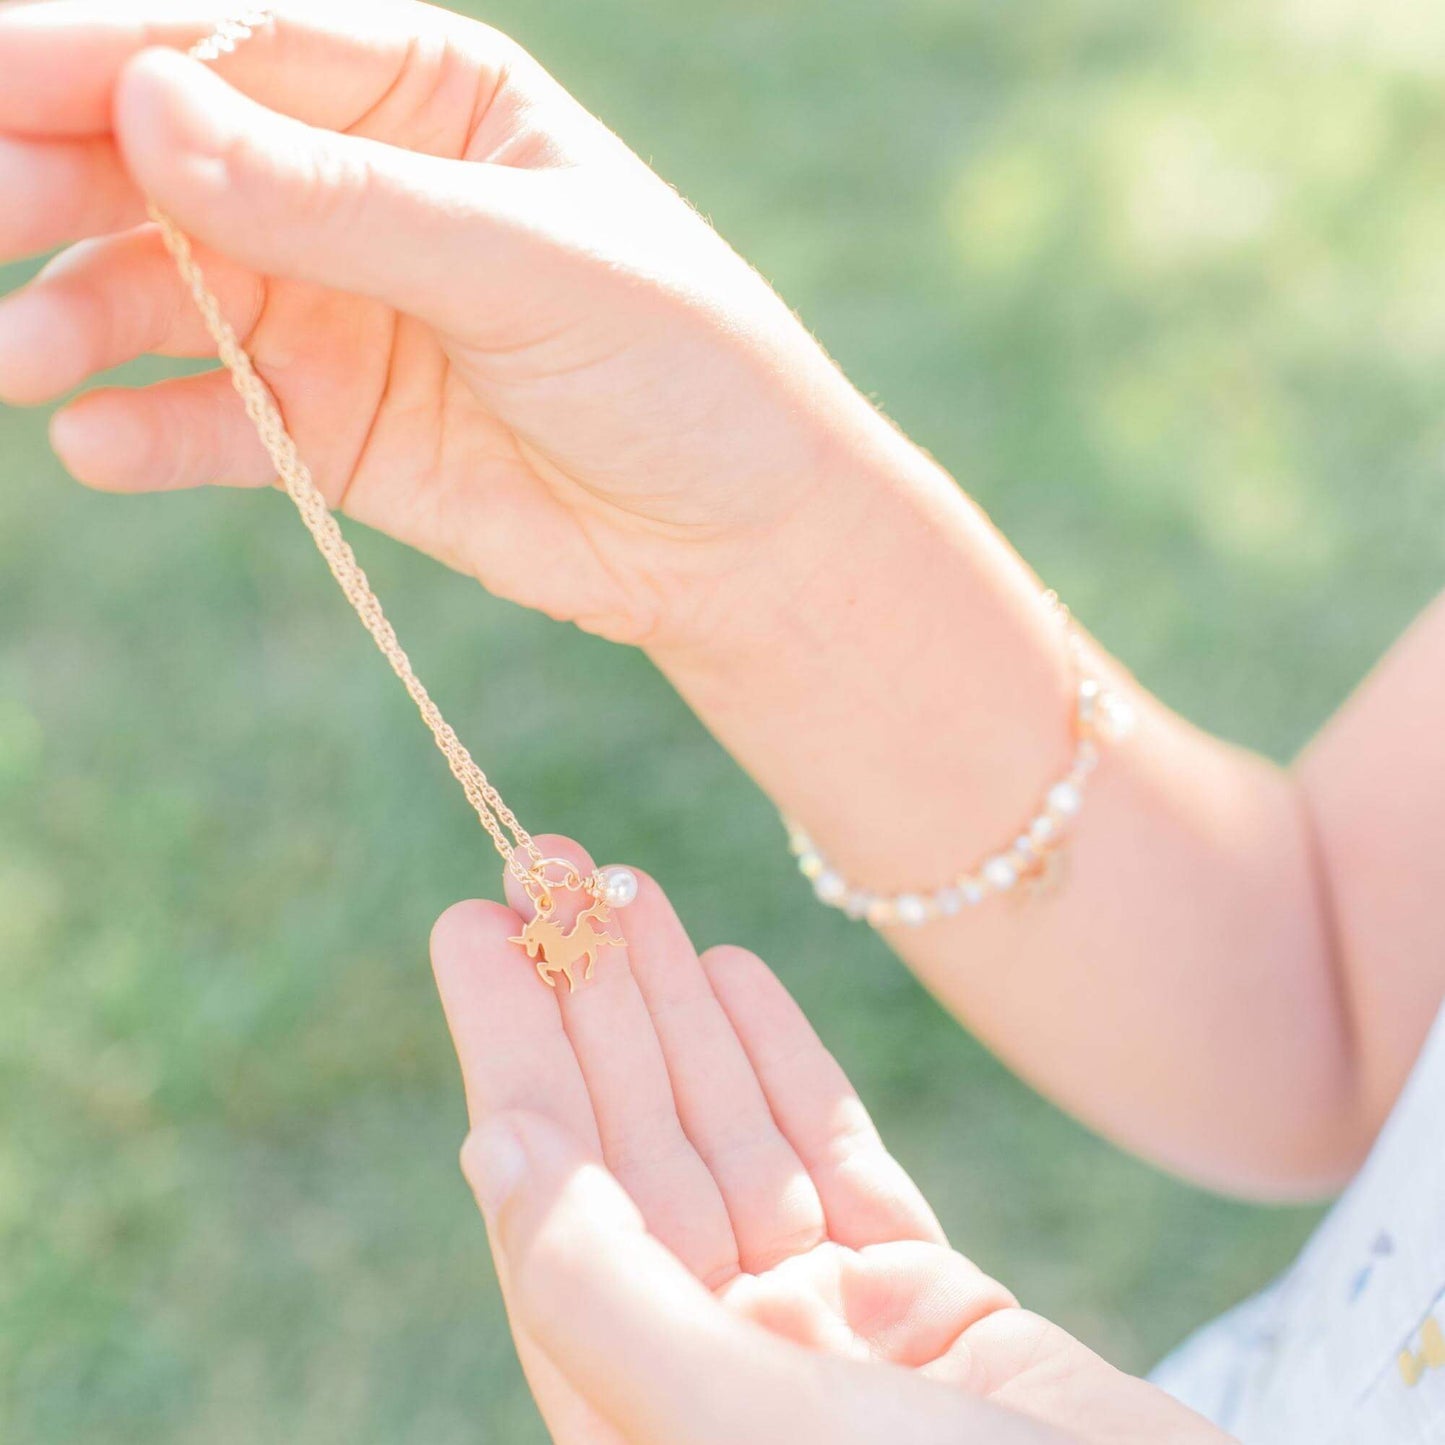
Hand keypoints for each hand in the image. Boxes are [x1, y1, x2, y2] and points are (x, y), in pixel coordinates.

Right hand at [0, 0, 903, 651]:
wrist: (736, 537)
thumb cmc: (677, 366)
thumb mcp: (529, 264)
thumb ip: (346, 200)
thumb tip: (149, 106)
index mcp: (422, 95)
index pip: (227, 46)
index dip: (91, 59)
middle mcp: (358, 192)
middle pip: (164, 160)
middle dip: (52, 178)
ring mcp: (335, 315)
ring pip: (163, 295)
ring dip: (76, 318)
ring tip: (15, 358)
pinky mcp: (331, 434)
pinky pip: (212, 423)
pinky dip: (149, 433)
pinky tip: (97, 445)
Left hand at [429, 836, 1231, 1443]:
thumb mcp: (737, 1421)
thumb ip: (600, 1293)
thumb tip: (488, 1145)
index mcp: (632, 1410)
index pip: (547, 1195)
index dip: (508, 1050)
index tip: (479, 928)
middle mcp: (713, 1365)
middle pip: (631, 1146)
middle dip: (589, 1001)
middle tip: (552, 863)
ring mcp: (818, 1329)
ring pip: (726, 1133)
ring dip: (677, 1009)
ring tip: (632, 889)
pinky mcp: (919, 1298)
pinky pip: (830, 1154)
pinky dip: (782, 1060)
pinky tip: (735, 969)